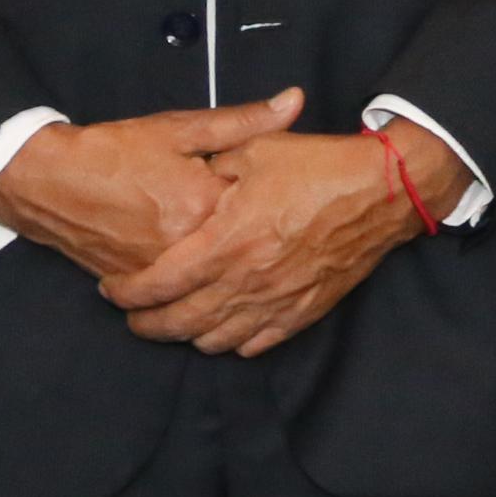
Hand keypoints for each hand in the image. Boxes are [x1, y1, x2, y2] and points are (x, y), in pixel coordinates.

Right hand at [0, 94, 302, 281]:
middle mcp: (183, 246)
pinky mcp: (136, 282)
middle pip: (235, 243)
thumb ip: (243, 121)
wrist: (49, 180)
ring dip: (216, 252)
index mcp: (203, 205)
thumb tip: (295, 101)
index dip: (264, 193)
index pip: (258, 206)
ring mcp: (158, 270)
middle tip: (230, 206)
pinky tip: (188, 251)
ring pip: (206, 269)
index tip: (266, 185)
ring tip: (208, 230)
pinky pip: (176, 284)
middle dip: (244, 227)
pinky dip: (186, 270)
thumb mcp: (183, 128)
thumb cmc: (117, 150)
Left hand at [99, 106, 455, 356]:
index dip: (125, 293)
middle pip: (177, 323)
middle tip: (133, 315)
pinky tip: (224, 326)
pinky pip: (254, 344)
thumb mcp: (257, 151)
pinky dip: (231, 342)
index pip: (157, 284)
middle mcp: (245, 281)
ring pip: (213, 340)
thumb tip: (187, 176)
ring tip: (176, 320)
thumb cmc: (319, 166)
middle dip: (145, 323)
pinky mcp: (302, 311)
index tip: (111, 288)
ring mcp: (274, 301)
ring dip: (186, 334)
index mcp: (226, 242)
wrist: (383, 190)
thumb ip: (213, 166)